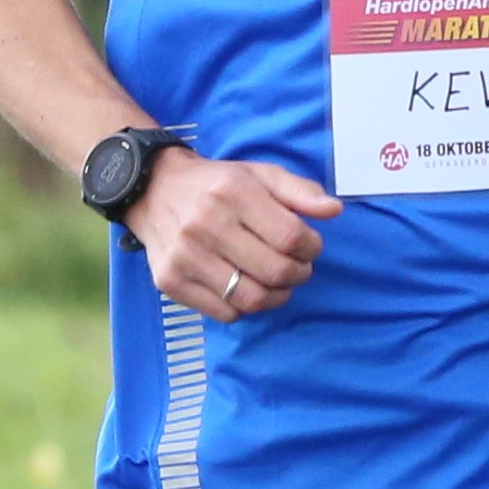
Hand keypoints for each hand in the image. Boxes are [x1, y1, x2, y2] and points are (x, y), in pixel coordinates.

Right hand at [130, 150, 338, 316]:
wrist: (153, 189)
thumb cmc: (217, 184)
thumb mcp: (259, 174)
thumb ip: (299, 191)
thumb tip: (334, 210)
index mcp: (233, 192)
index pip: (291, 237)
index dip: (312, 248)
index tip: (310, 246)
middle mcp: (206, 224)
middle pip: (274, 271)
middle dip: (299, 274)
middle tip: (298, 268)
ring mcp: (185, 256)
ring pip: (251, 299)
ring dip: (276, 297)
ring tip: (277, 282)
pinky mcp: (170, 281)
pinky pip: (224, 313)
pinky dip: (245, 307)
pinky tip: (247, 287)